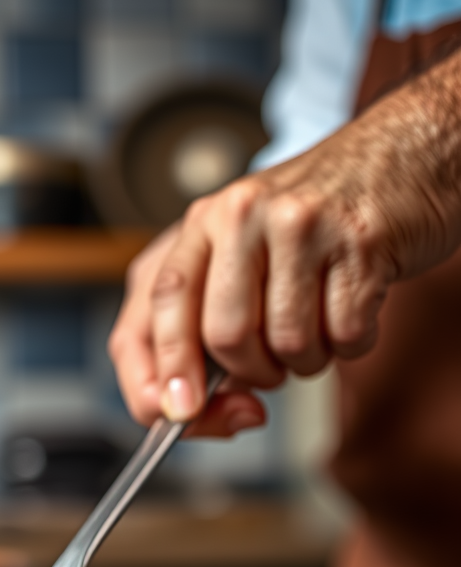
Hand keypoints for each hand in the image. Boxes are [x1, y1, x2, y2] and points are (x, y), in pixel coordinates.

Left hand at [109, 47, 460, 435]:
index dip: (164, 370)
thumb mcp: (238, 256)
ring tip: (316, 326)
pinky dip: (350, 345)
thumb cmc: (313, 220)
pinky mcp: (359, 240)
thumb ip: (201, 327)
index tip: (178, 414)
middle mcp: (242, 215)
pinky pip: (344, 334)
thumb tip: (187, 413)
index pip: (160, 304)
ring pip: (286, 344)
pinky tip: (351, 309)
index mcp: (201, 223)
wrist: (405, 152)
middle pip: (224, 337)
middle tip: (269, 368)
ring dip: (304, 361)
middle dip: (250, 374)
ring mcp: (300, 224)